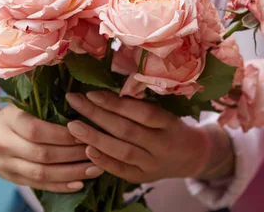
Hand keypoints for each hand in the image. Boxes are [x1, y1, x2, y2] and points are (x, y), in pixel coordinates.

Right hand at [0, 104, 104, 191]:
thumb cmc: (9, 116)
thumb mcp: (19, 104)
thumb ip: (43, 103)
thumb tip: (80, 100)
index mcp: (8, 120)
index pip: (37, 130)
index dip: (63, 134)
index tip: (86, 131)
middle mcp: (4, 144)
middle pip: (42, 154)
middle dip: (74, 154)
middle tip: (98, 150)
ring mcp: (7, 165)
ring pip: (42, 173)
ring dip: (72, 173)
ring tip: (96, 168)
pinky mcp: (13, 179)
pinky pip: (39, 185)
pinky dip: (61, 186)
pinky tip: (80, 183)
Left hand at [64, 91, 223, 182]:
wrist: (191, 156)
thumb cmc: (171, 126)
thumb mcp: (165, 111)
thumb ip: (141, 103)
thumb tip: (105, 86)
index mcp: (169, 123)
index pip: (141, 113)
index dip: (116, 103)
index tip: (92, 93)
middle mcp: (162, 145)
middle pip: (126, 130)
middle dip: (97, 115)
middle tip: (74, 101)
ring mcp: (152, 164)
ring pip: (121, 151)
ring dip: (95, 137)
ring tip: (73, 125)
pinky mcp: (142, 178)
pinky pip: (120, 170)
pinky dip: (102, 160)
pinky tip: (86, 149)